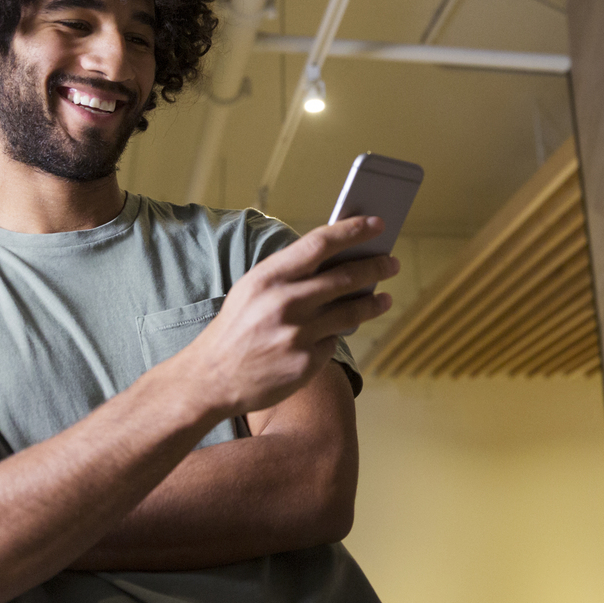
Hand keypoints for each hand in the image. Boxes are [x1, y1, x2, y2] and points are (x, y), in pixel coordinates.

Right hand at [176, 216, 398, 417]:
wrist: (211, 379)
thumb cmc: (238, 327)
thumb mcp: (253, 290)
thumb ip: (291, 274)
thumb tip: (340, 258)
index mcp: (269, 277)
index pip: (320, 243)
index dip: (353, 231)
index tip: (377, 224)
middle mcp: (284, 303)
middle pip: (344, 277)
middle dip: (375, 267)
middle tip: (392, 262)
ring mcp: (297, 334)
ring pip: (350, 312)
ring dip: (373, 303)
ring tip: (385, 298)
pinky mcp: (305, 363)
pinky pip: (332, 342)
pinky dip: (333, 336)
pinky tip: (331, 334)